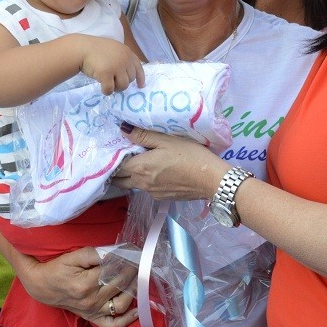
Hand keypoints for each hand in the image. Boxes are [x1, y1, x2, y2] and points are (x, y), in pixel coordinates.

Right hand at [16, 246, 138, 326]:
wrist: (41, 286)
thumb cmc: (57, 268)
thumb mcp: (73, 256)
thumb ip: (94, 254)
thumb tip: (115, 253)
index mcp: (86, 283)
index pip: (114, 270)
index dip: (127, 259)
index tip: (134, 251)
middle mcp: (91, 300)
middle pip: (120, 285)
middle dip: (133, 271)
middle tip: (139, 261)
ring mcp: (92, 311)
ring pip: (121, 304)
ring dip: (134, 290)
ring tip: (138, 278)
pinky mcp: (92, 317)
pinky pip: (112, 325)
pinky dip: (126, 320)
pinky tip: (137, 310)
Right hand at [81, 39, 144, 94]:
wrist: (81, 49)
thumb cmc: (95, 50)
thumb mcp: (114, 50)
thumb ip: (122, 59)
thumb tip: (130, 76)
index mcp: (127, 52)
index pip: (138, 67)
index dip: (140, 78)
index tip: (140, 86)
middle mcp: (124, 59)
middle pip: (130, 79)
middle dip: (122, 83)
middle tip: (113, 82)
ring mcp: (116, 66)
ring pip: (123, 86)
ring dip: (115, 88)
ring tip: (107, 84)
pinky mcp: (106, 74)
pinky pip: (110, 89)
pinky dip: (106, 91)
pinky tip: (102, 88)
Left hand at [110, 126, 229, 200]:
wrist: (212, 180)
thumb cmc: (191, 156)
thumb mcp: (168, 140)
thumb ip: (144, 135)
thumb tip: (123, 129)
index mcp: (140, 167)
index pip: (116, 165)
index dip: (113, 156)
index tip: (116, 147)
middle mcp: (142, 183)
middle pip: (119, 179)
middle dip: (117, 169)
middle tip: (122, 156)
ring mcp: (151, 193)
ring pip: (132, 184)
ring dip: (131, 175)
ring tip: (139, 161)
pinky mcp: (161, 197)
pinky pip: (146, 189)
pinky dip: (145, 180)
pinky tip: (156, 171)